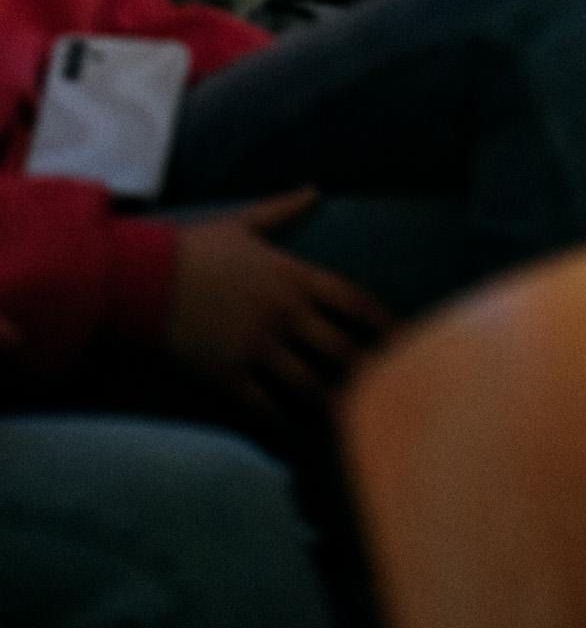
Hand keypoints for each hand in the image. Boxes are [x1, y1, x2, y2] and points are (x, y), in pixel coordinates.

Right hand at [164, 190, 391, 418]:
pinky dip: (285, 426)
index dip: (383, 323)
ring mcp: (258, 348)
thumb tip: (315, 191)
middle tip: (386, 390)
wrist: (143, 278)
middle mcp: (284, 315)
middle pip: (343, 351)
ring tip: (349, 421)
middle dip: (366, 372)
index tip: (401, 339)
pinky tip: (296, 437)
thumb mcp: (244, 223)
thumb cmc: (195, 249)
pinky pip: (267, 410)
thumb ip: (284, 210)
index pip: (355, 301)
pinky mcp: (229, 376)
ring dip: (330, 404)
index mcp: (294, 277)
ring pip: (310, 386)